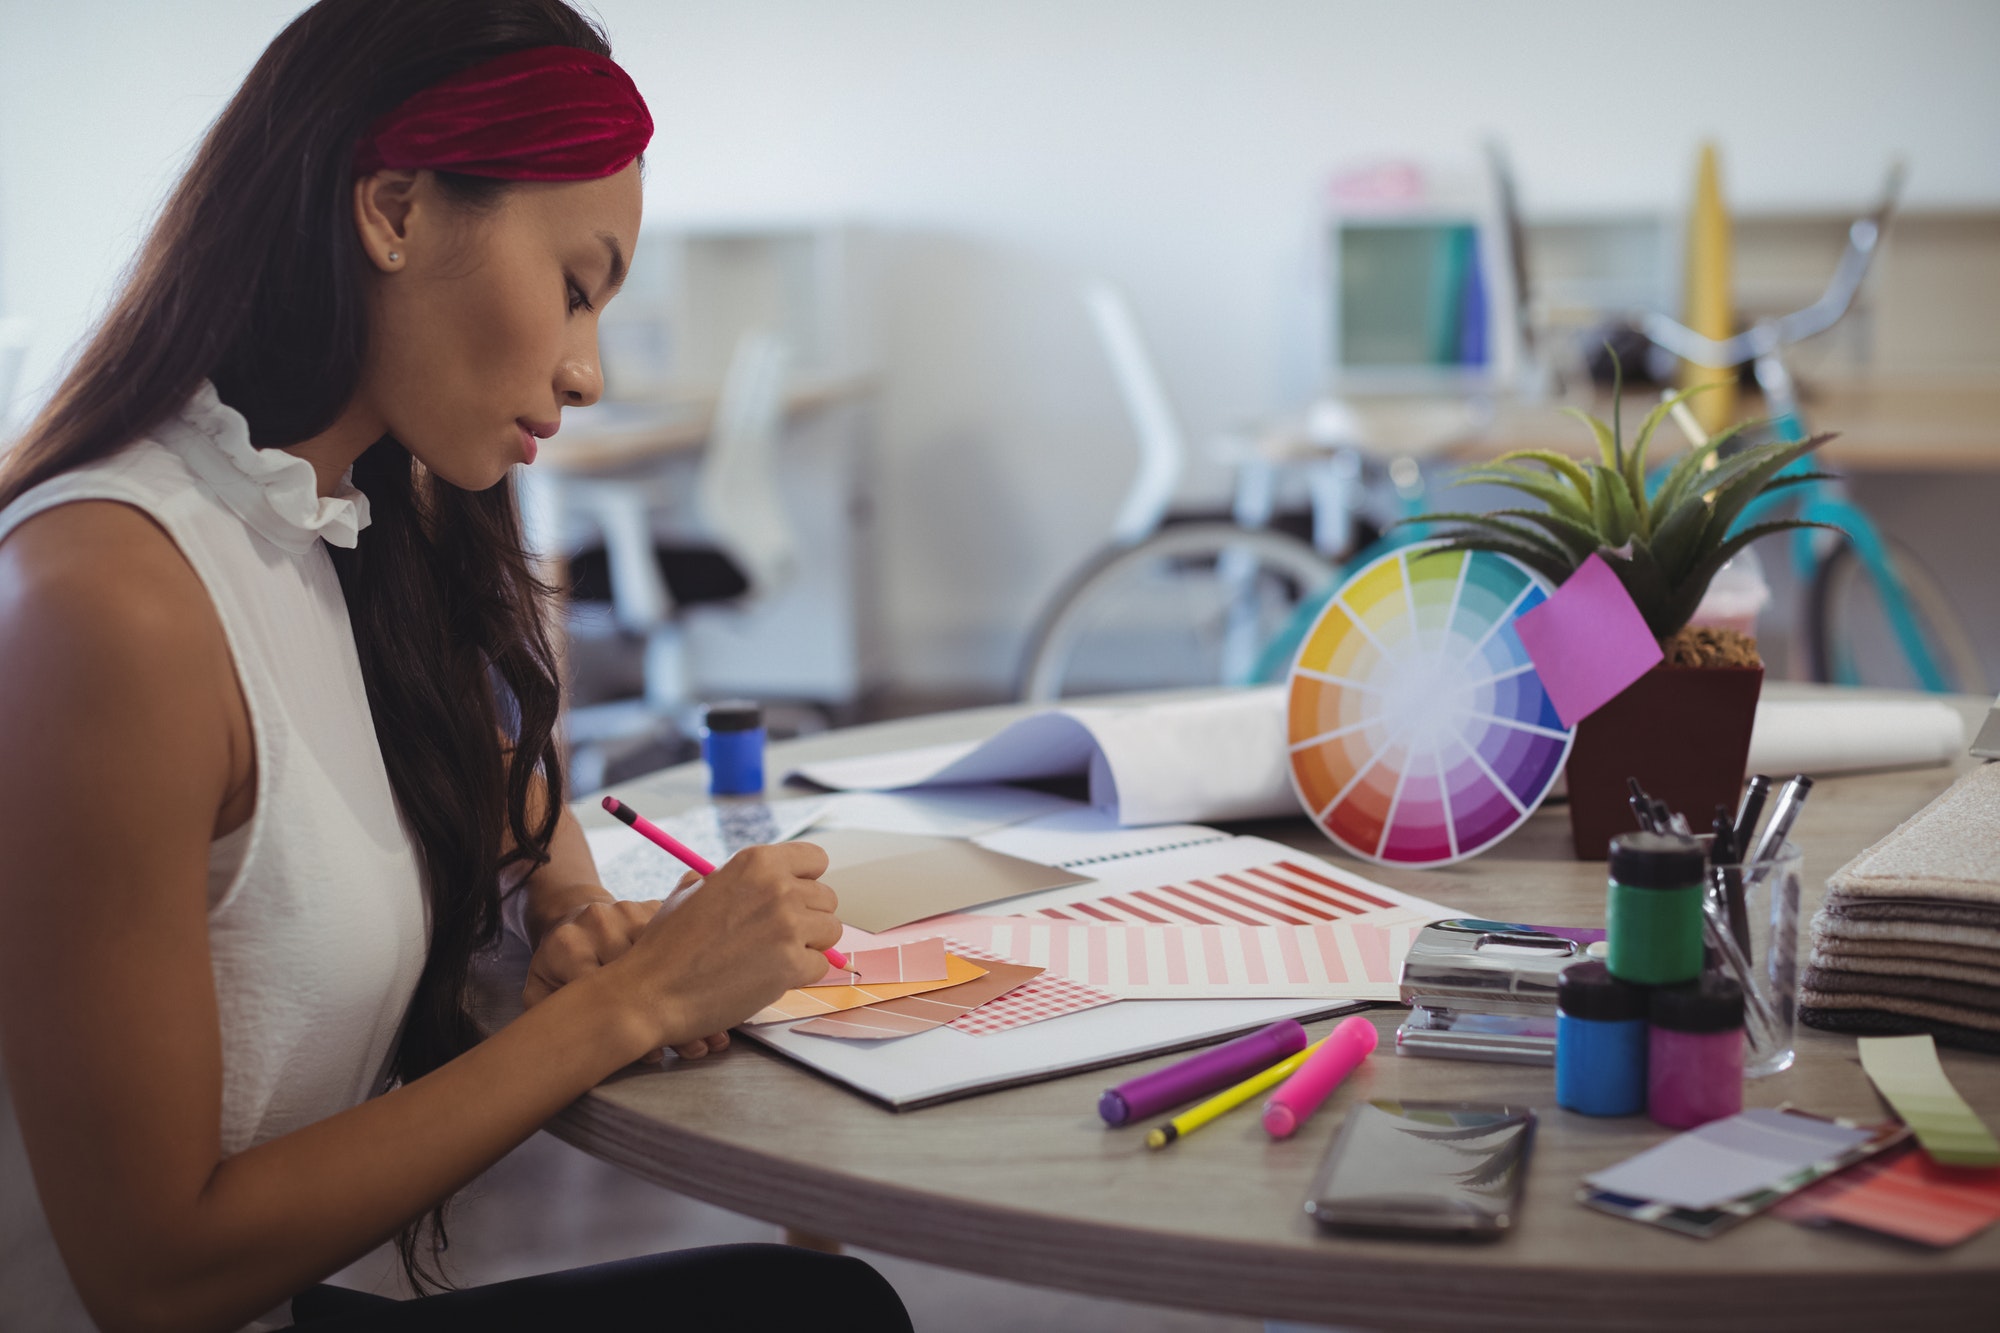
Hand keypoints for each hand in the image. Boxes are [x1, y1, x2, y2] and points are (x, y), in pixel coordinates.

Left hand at [521, 884, 727, 1059]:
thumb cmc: (560, 966)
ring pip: (668, 957)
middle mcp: (599, 922)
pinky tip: (713, 998)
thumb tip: (585, 1052)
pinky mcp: (650, 906)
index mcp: (567, 945)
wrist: (571, 917)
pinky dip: (697, 970)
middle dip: (669, 1016)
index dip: (627, 1025)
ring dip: (691, 996)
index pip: (599, 989)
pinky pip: (681, 939)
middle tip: (695, 1049)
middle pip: (640, 974)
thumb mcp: (542, 989)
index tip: (653, 1054)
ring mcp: (627, 911)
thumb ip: (552, 1017)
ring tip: (713, 1031)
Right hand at [603, 842, 839, 1051]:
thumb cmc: (668, 944)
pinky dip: (799, 975)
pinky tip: (767, 977)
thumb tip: (761, 879)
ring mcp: (788, 926)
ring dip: (808, 945)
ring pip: (831, 931)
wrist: (652, 991)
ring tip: (770, 957)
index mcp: (755, 862)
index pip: (815, 859)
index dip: (806, 880)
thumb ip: (733, 880)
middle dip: (807, 917)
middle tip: (775, 936)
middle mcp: (778, 887)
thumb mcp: (694, 891)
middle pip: (827, 897)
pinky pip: (819, 965)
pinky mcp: (793, 964)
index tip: (793, 897)